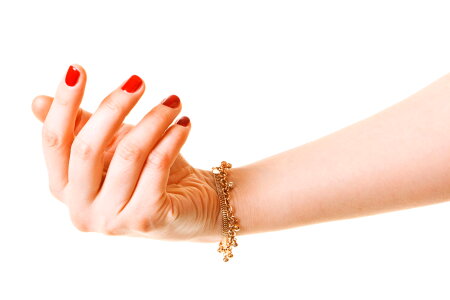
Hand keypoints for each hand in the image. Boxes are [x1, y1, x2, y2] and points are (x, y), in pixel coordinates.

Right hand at [32, 65, 220, 241]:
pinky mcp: (146, 219)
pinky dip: (172, 138)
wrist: (191, 205)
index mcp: (64, 188)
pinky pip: (157, 165)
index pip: (55, 142)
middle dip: (114, 107)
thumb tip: (37, 101)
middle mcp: (81, 209)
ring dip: (154, 119)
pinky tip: (184, 124)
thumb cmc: (145, 172)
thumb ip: (79, 128)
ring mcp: (113, 220)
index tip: (77, 69)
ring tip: (172, 102)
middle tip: (138, 81)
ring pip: (129, 154)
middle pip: (87, 148)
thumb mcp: (110, 147)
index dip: (63, 104)